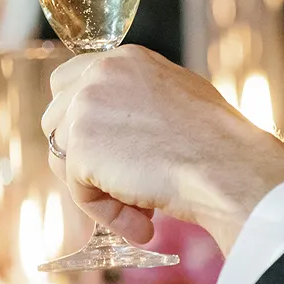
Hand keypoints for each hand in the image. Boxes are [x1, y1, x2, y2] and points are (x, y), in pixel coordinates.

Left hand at [42, 46, 283, 253]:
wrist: (229, 167)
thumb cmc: (219, 142)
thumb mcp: (179, 96)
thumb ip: (141, 99)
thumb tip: (120, 125)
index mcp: (124, 59)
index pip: (69, 81)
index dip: (77, 120)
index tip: (98, 150)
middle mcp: (99, 74)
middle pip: (55, 119)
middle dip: (78, 155)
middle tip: (117, 184)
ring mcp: (86, 109)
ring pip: (63, 158)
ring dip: (96, 189)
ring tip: (140, 211)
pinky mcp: (82, 149)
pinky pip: (79, 192)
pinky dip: (107, 214)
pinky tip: (142, 223)